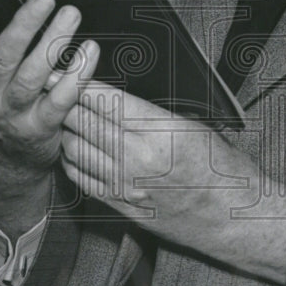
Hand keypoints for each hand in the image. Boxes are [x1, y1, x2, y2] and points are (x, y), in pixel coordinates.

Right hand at [0, 0, 99, 172]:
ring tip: (70, 15)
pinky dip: (78, 74)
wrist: (1, 164)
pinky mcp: (41, 128)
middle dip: (23, 27)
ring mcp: (13, 115)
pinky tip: (89, 51)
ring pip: (34, 77)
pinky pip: (62, 99)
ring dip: (54, 44)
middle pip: (3, 59)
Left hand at [60, 82, 285, 283]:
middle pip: (83, 121)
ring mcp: (126, 185)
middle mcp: (138, 159)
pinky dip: (71, 158)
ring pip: (75, 148)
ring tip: (63, 113)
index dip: (78, 81)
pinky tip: (74, 146)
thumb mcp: (193, 125)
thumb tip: (116, 95)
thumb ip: (151, 111)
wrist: (233, 217)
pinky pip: (80, 178)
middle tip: (52, 85)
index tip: (62, 68)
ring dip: (65, 128)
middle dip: (63, 100)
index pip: (106, 99)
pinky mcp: (120, 206)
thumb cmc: (222, 167)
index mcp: (161, 132)